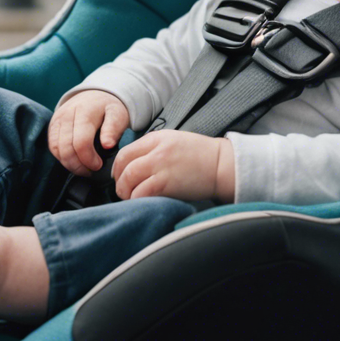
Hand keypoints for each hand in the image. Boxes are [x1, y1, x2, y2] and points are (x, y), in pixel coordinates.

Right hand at [48, 90, 128, 175]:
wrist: (95, 93)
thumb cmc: (109, 107)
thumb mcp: (118, 114)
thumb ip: (113, 129)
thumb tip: (107, 145)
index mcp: (85, 112)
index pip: (81, 142)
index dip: (88, 159)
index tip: (98, 166)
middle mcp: (67, 114)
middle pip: (66, 148)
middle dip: (78, 165)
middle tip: (90, 171)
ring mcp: (57, 119)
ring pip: (56, 149)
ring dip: (69, 164)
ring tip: (83, 168)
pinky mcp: (52, 124)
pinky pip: (52, 146)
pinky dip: (61, 157)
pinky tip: (74, 161)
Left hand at [112, 130, 233, 203]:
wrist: (222, 165)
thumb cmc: (201, 156)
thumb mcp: (175, 142)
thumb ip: (154, 149)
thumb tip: (134, 164)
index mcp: (158, 138)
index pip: (126, 151)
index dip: (117, 167)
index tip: (119, 177)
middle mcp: (157, 150)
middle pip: (123, 164)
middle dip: (118, 180)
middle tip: (123, 190)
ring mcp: (161, 166)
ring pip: (128, 178)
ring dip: (125, 191)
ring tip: (131, 198)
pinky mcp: (167, 183)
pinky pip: (142, 192)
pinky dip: (137, 199)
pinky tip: (142, 202)